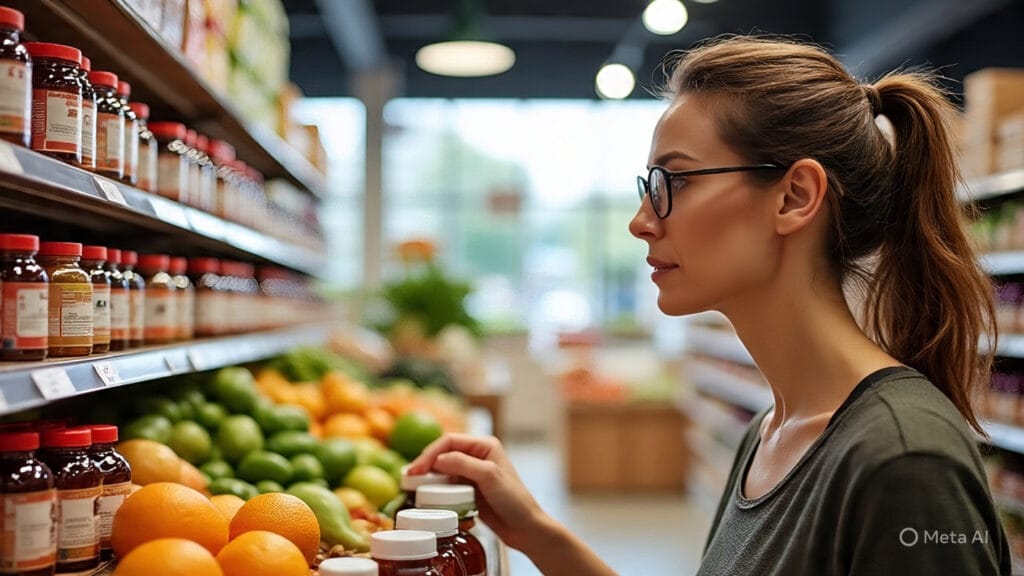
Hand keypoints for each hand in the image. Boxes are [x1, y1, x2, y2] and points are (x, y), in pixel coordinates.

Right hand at [407, 433, 546, 550]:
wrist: (525, 527)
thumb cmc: (514, 499)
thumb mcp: (488, 477)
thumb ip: (463, 464)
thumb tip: (437, 459)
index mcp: (484, 445)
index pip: (450, 441)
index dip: (430, 452)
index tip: (417, 468)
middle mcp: (478, 456)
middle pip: (444, 453)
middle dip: (425, 463)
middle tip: (408, 477)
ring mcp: (473, 473)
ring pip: (443, 470)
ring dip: (429, 477)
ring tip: (412, 486)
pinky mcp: (469, 490)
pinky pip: (447, 485)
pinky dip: (436, 488)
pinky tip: (427, 495)